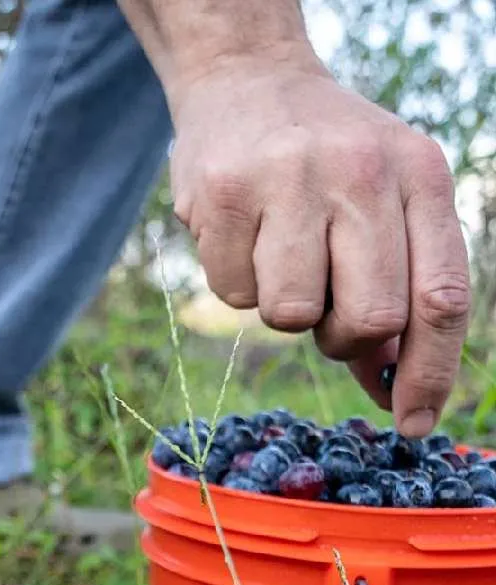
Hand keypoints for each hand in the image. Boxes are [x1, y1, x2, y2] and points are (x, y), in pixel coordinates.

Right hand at [169, 53, 470, 437]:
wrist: (247, 78)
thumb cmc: (322, 162)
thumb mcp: (379, 206)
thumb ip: (393, 291)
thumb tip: (391, 390)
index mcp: (420, 176)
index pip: (440, 299)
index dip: (430, 373)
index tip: (412, 423)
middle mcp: (364, 171)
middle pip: (369, 318)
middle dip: (342, 336)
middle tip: (324, 305)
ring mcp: (292, 178)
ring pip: (292, 316)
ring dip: (284, 308)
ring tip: (279, 254)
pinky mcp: (226, 193)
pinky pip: (235, 294)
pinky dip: (236, 281)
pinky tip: (242, 234)